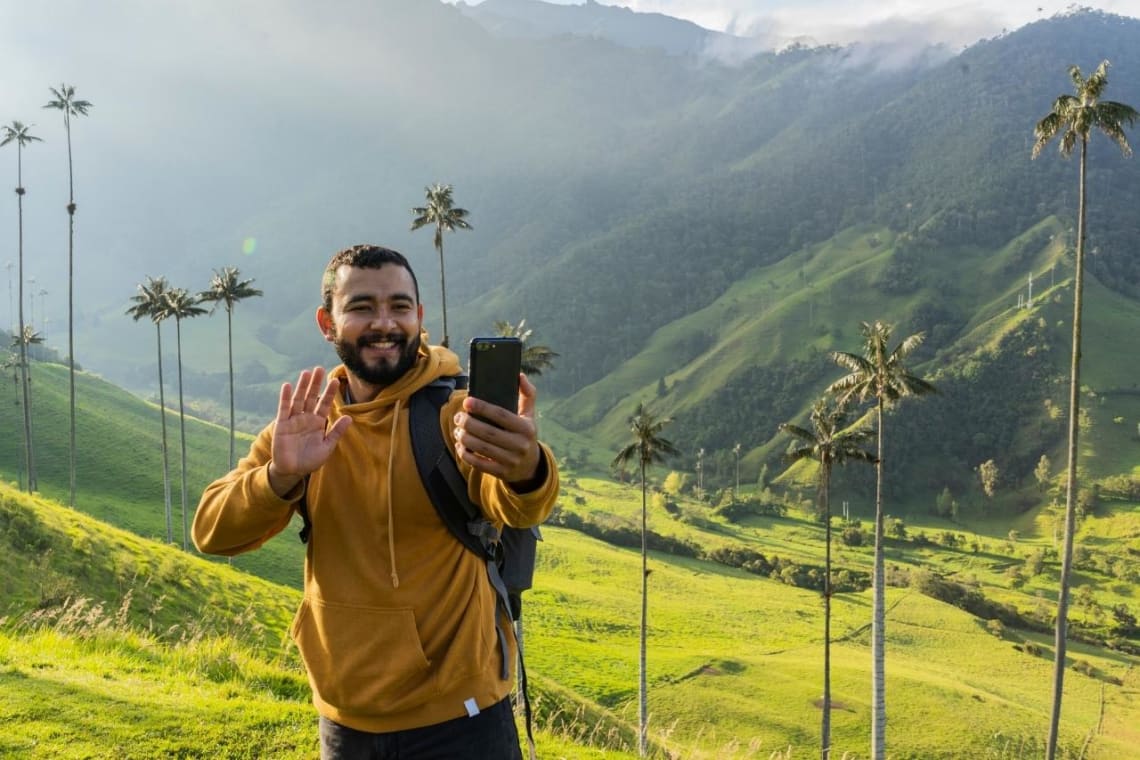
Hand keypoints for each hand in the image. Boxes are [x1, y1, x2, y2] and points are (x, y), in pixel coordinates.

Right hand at [268, 366, 351, 496]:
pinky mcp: (282, 425)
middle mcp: (306, 418)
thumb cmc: (310, 460)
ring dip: (302, 387)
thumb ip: (336, 432)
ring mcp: (293, 420)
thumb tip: (350, 417)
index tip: (336, 381)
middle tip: (319, 369)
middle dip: (315, 384)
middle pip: (311, 397)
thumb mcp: (327, 446)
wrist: (293, 471)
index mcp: (318, 422)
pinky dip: (285, 398)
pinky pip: (284, 409)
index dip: (330, 393)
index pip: (325, 404)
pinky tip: (288, 386)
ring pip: (298, 400)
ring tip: (306, 373)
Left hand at [453, 373, 541, 485]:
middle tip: (458, 417)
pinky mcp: (501, 472)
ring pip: (481, 448)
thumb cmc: (525, 434)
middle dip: (468, 423)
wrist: (530, 467)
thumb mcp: (530, 415)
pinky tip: (460, 446)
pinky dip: (466, 455)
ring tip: (457, 430)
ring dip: (464, 438)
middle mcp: (520, 445)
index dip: (482, 408)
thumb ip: (527, 394)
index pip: (501, 415)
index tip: (467, 402)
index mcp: (527, 428)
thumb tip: (519, 375)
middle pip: (488, 432)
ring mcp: (511, 461)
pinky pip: (479, 464)